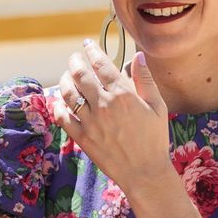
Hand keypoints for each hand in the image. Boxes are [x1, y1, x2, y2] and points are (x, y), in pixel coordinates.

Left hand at [52, 43, 171, 191]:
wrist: (145, 172)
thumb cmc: (154, 139)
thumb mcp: (158, 107)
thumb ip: (145, 80)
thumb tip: (138, 56)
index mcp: (123, 94)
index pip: (102, 64)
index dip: (92, 51)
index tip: (87, 45)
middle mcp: (104, 105)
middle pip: (80, 74)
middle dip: (74, 61)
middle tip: (75, 58)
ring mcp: (90, 121)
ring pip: (68, 93)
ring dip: (64, 80)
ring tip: (67, 76)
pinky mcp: (82, 137)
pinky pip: (63, 117)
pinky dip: (59, 106)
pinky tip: (61, 101)